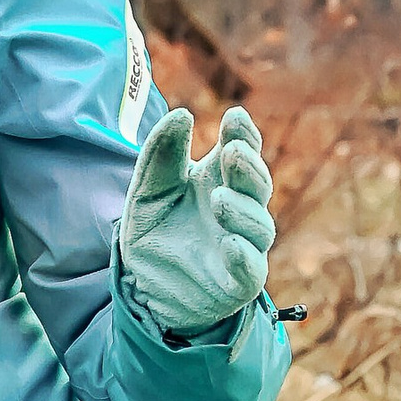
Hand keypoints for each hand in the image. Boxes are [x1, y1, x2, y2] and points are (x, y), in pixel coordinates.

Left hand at [117, 102, 276, 336]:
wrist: (140, 286)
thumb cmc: (153, 231)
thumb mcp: (147, 189)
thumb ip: (162, 153)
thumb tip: (182, 115)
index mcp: (219, 180)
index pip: (243, 151)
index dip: (244, 134)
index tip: (235, 118)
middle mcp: (238, 210)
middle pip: (257, 184)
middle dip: (249, 167)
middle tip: (232, 152)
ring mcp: (243, 245)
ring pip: (260, 226)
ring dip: (244, 209)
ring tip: (219, 198)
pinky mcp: (238, 282)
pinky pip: (252, 270)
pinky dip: (245, 256)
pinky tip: (230, 243)